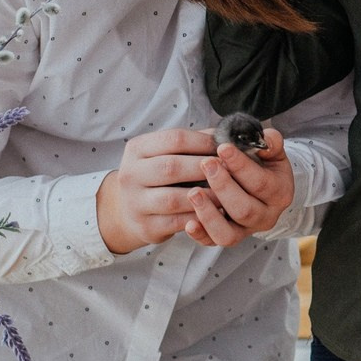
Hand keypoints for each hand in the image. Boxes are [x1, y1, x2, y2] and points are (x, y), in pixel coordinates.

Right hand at [94, 128, 219, 254]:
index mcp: (137, 149)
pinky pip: (176, 222)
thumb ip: (194, 143)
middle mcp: (130, 174)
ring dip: (205, 196)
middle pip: (172, 167)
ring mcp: (135, 202)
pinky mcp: (145, 226)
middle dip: (205, 168)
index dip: (204, 142)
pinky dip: (199, 218)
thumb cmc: (157, 175)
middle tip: (231, 170)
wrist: (130, 210)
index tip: (226, 147)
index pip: (174, 139)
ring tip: (227, 194)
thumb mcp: (165, 153)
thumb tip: (228, 134)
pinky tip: (216, 213)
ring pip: (173, 198)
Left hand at [185, 125, 295, 247]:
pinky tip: (188, 222)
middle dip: (223, 186)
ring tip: (193, 192)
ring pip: (228, 233)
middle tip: (206, 164)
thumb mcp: (272, 152)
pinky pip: (213, 242)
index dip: (241, 166)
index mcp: (279, 193)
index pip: (260, 183)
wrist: (263, 187)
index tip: (222, 148)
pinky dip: (200, 234)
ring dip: (209, 213)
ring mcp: (246, 230)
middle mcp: (265, 216)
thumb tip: (266, 138)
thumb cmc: (264, 165)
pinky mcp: (229, 237)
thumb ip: (271, 143)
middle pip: (244, 209)